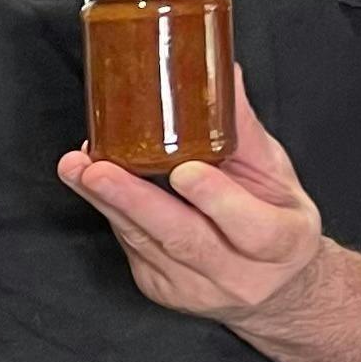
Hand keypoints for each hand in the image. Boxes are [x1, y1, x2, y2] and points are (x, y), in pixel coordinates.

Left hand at [54, 79, 329, 328]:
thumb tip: (225, 72)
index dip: (218, 200)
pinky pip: (132, 246)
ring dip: (108, 203)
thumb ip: (245, 129)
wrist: (272, 284)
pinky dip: (110, 211)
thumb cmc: (274, 217)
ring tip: (77, 168)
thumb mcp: (275, 174)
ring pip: (147, 244)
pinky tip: (91, 183)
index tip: (186, 171)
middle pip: (184, 240)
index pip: (253, 229)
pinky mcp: (162, 288)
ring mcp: (197, 289)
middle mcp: (241, 276)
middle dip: (135, 202)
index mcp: (283, 243)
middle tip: (97, 170)